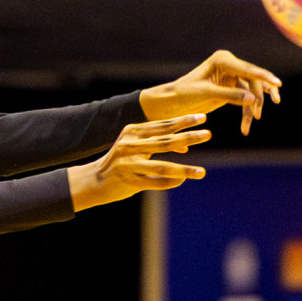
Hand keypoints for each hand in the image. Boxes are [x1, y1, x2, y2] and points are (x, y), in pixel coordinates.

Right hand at [68, 114, 210, 210]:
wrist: (93, 180)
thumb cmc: (120, 162)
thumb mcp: (135, 146)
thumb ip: (157, 142)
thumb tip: (185, 145)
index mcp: (132, 132)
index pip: (163, 125)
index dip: (183, 121)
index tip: (202, 117)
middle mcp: (129, 145)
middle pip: (165, 141)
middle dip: (188, 137)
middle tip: (208, 134)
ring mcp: (128, 164)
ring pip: (162, 166)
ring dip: (184, 170)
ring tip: (202, 172)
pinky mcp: (128, 181)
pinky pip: (154, 182)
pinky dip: (170, 182)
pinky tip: (183, 181)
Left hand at [139, 50, 281, 135]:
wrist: (170, 103)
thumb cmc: (183, 94)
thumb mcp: (206, 94)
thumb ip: (230, 95)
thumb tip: (253, 99)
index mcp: (222, 60)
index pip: (247, 69)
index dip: (264, 77)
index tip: (278, 84)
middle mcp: (229, 65)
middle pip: (253, 81)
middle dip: (256, 98)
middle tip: (256, 115)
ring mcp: (232, 76)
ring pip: (251, 91)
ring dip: (252, 107)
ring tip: (252, 121)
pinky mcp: (231, 88)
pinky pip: (245, 98)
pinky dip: (247, 110)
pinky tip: (248, 124)